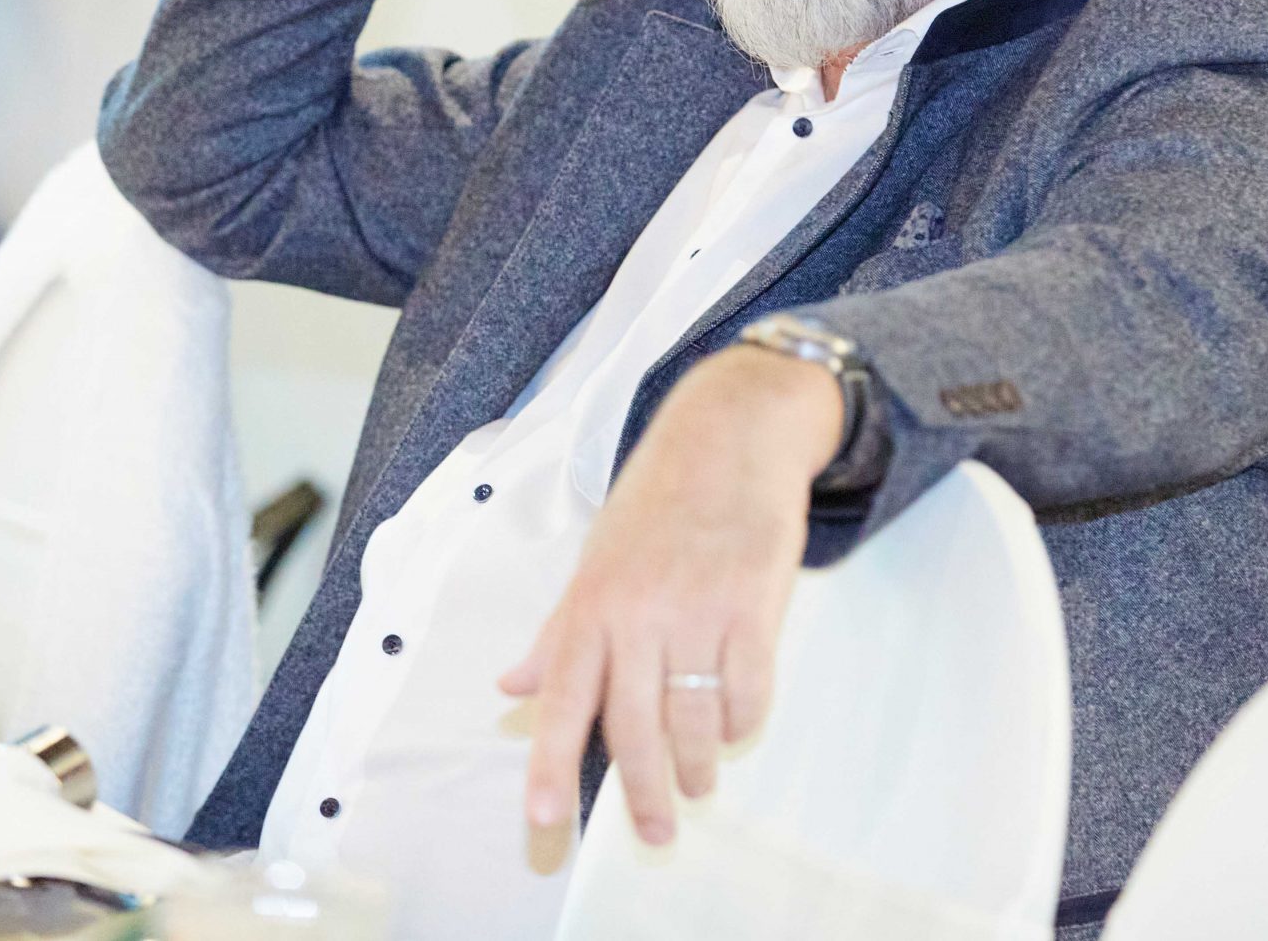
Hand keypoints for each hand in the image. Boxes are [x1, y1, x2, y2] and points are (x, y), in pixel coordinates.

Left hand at [498, 346, 843, 844]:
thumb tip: (513, 688)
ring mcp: (699, 612)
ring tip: (698, 785)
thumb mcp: (596, 558)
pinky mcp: (755, 607)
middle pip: (635, 730)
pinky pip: (748, 694)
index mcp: (592, 603)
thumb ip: (560, 630)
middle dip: (643, 794)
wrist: (731, 433)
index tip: (545, 820)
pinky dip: (742, 723)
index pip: (564, 700)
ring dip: (697, 768)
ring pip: (695, 723)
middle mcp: (639, 613)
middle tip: (653, 833)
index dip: (551, 765)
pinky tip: (734, 727)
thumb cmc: (659, 497)